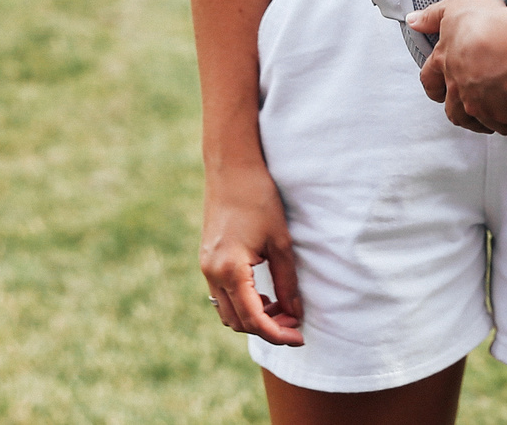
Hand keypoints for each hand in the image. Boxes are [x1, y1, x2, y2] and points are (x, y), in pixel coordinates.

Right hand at [198, 164, 303, 346]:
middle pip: (238, 322)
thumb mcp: (280, 241)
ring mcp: (206, 267)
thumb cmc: (258, 198)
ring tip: (282, 309)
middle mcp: (212, 273)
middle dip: (267, 328)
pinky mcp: (206, 260)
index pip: (254, 319)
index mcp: (231, 269)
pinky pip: (222, 296)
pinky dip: (242, 303)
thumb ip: (287, 281)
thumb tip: (295, 313)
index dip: (278, 334)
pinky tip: (264, 294)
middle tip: (295, 322)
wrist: (231, 168)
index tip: (300, 337)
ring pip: (227, 312)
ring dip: (253, 318)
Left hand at [408, 0, 506, 134]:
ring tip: (497, 115)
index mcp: (445, 62)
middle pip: (453, 109)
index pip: (430, 78)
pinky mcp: (503, 118)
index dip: (433, 84)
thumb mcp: (455, 6)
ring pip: (478, 122)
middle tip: (470, 106)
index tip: (437, 88)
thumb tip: (413, 20)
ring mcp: (479, 106)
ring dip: (485, 120)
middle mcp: (458, 89)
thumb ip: (433, 15)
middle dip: (459, 109)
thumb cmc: (485, 24)